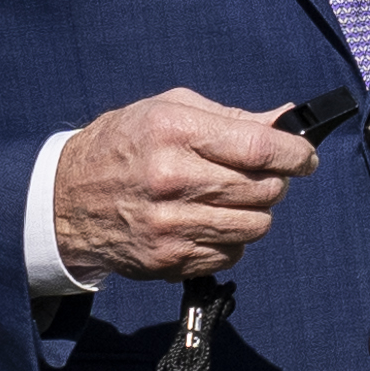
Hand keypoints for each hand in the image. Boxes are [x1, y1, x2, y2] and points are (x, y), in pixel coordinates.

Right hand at [55, 89, 311, 285]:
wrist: (64, 201)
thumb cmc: (121, 146)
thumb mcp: (167, 110)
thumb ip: (229, 118)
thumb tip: (283, 123)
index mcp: (173, 132)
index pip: (258, 148)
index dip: (295, 153)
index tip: (305, 156)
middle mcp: (172, 180)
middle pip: (263, 190)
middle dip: (277, 182)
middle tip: (266, 175)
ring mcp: (170, 226)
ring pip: (254, 226)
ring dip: (256, 212)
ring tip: (235, 199)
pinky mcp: (168, 260)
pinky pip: (230, 255)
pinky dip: (232, 240)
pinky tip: (210, 222)